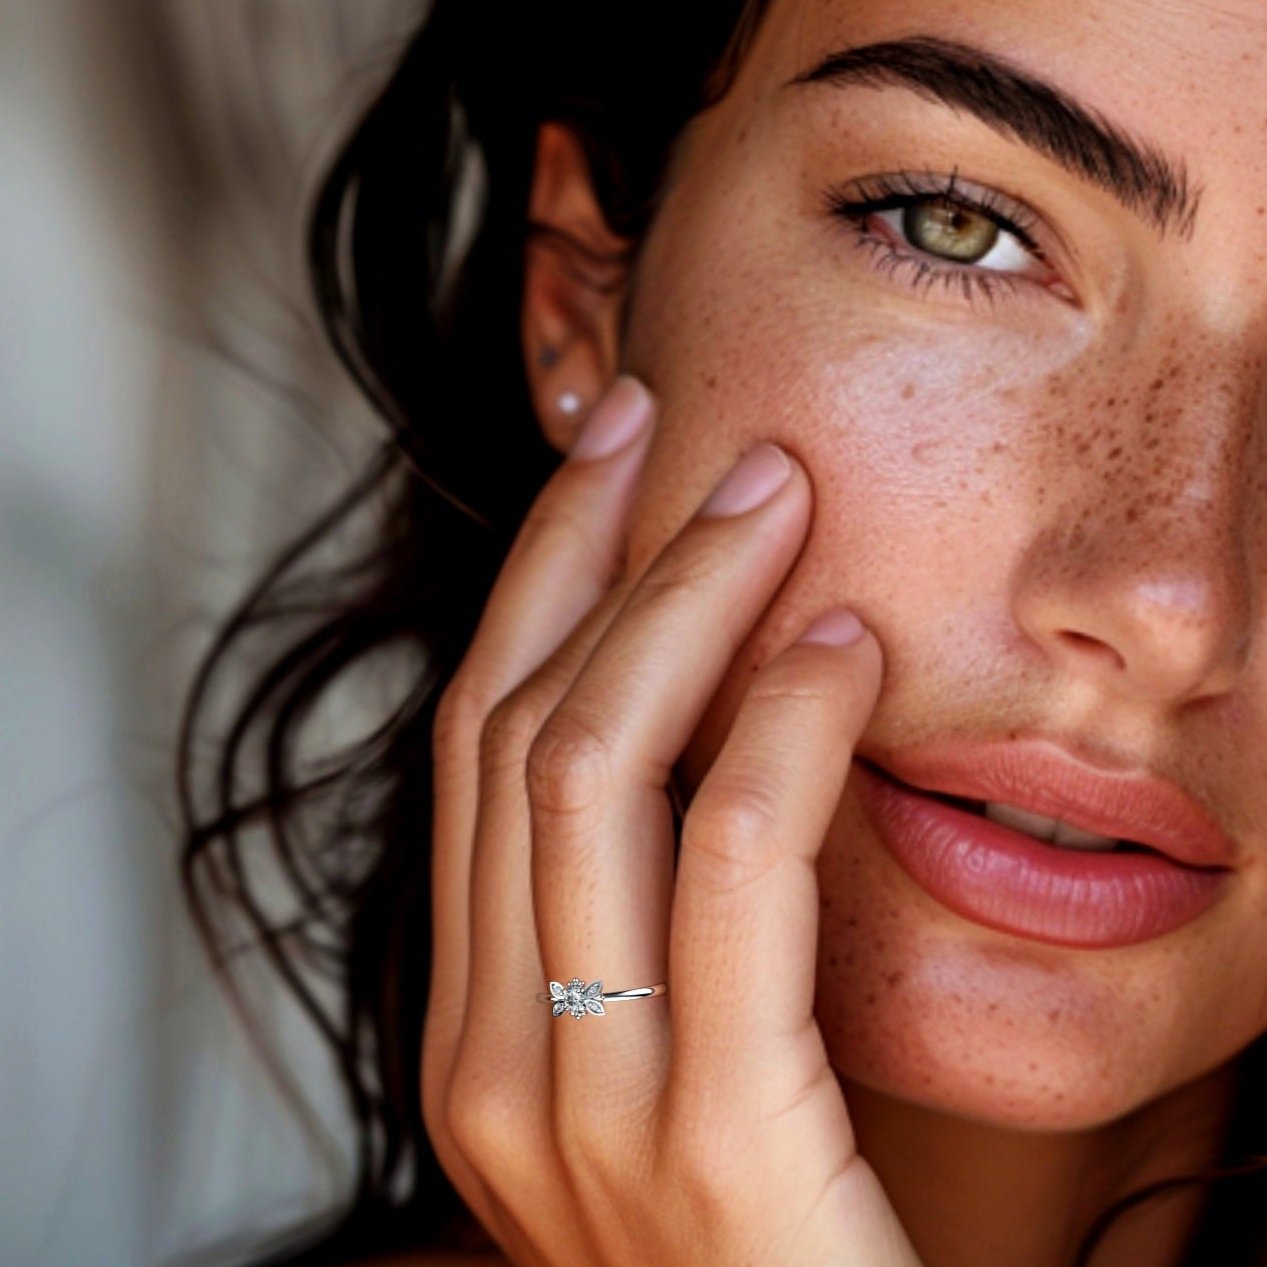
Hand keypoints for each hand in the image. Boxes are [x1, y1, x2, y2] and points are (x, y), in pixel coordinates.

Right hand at [422, 376, 923, 1265]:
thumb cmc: (774, 1232)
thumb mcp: (669, 1058)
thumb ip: (642, 922)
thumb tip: (689, 713)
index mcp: (476, 1034)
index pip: (475, 751)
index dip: (531, 585)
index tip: (601, 462)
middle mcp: (490, 1060)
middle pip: (516, 730)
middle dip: (596, 555)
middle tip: (682, 440)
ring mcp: (577, 1107)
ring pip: (591, 768)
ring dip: (683, 603)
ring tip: (769, 499)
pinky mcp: (710, 1144)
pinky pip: (728, 867)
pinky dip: (780, 731)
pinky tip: (839, 648)